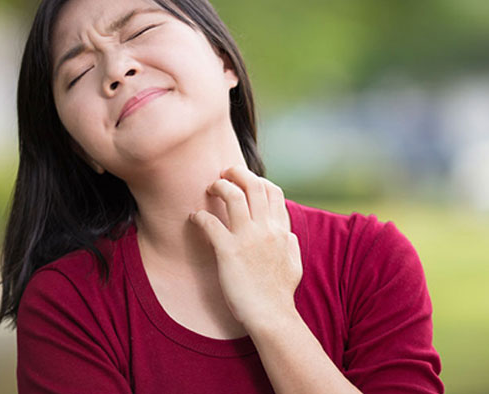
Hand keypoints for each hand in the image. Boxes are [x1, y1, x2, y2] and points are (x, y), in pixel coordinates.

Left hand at [189, 165, 302, 330]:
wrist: (271, 315)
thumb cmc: (280, 293)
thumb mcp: (295, 263)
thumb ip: (290, 244)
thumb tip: (287, 233)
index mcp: (281, 230)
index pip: (272, 191)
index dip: (257, 180)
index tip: (245, 182)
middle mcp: (266, 229)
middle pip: (253, 184)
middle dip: (236, 172)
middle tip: (224, 174)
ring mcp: (247, 238)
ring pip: (232, 195)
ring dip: (219, 186)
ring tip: (209, 188)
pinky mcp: (228, 251)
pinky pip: (210, 223)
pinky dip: (199, 216)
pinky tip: (193, 218)